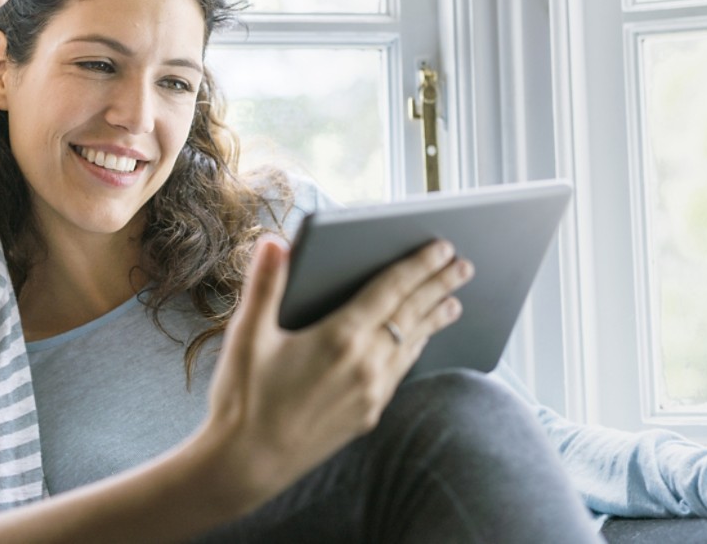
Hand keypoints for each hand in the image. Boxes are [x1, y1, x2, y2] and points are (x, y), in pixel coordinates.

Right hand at [197, 235, 469, 513]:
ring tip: (453, 301)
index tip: (442, 247)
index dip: (419, 265)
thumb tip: (274, 242)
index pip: (391, 290)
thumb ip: (265, 283)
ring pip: (411, 345)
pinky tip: (417, 343)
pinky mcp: (367, 416)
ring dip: (433, 319)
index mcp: (339, 337)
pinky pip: (400, 372)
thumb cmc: (242, 398)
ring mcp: (370, 393)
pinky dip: (414, 348)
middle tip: (465, 265)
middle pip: (412, 315)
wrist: (246, 465)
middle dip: (440, 286)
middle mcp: (365, 365)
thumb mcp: (246, 335)